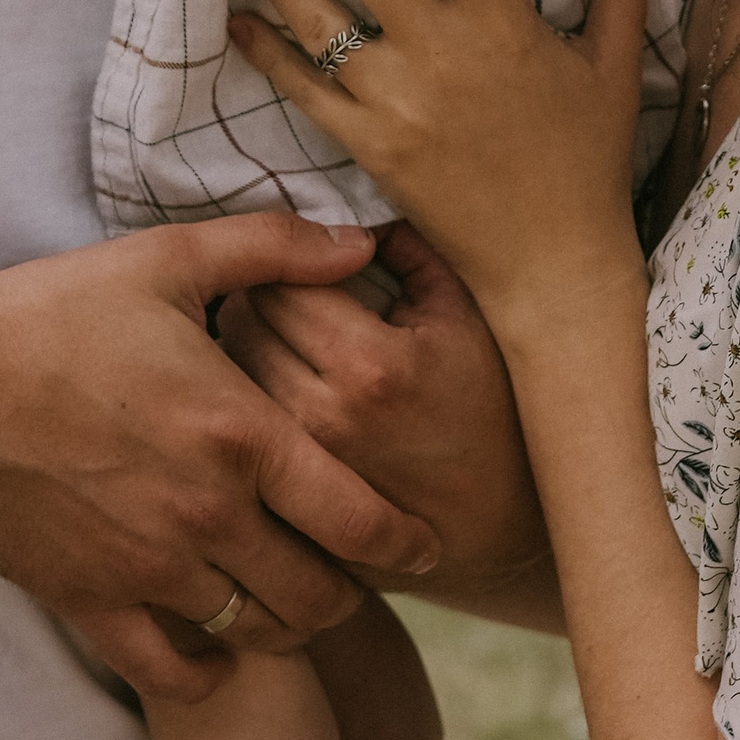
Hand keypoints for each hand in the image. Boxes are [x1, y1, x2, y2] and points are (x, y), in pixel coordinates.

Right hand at [0, 212, 440, 700]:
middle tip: (349, 572)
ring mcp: (147, 568)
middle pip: (316, 594)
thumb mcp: (170, 259)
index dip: (404, 541)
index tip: (425, 547)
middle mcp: (206, 515)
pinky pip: (170, 671)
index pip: (357, 516)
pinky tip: (212, 644)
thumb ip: (278, 249)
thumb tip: (363, 240)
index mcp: (239, 435)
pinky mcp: (90, 602)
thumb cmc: (53, 314)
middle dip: (347, 590)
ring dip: (280, 623)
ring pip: (252, 631)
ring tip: (283, 597)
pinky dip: (204, 669)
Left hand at [217, 223, 551, 607]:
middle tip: (286, 293)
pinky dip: (246, 404)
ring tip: (281, 341)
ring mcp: (301, 469)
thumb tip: (352, 215)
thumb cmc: (495, 408)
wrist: (509, 524)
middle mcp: (323, 418)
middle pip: (241, 324)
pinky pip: (240, 431)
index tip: (305, 262)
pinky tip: (271, 396)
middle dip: (258, 297)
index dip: (287, 260)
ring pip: (229, 379)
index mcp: (371, 363)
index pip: (278, 280)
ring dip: (242, 350)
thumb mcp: (466, 316)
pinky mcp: (289, 504)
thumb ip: (409, 248)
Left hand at [227, 0, 651, 328]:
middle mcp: (442, 56)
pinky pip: (304, 92)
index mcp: (504, 25)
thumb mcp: (612, 64)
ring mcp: (398, 103)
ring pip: (318, 19)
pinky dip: (268, 52)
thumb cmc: (587, 161)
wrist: (551, 265)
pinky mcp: (368, 147)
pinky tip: (236, 14)